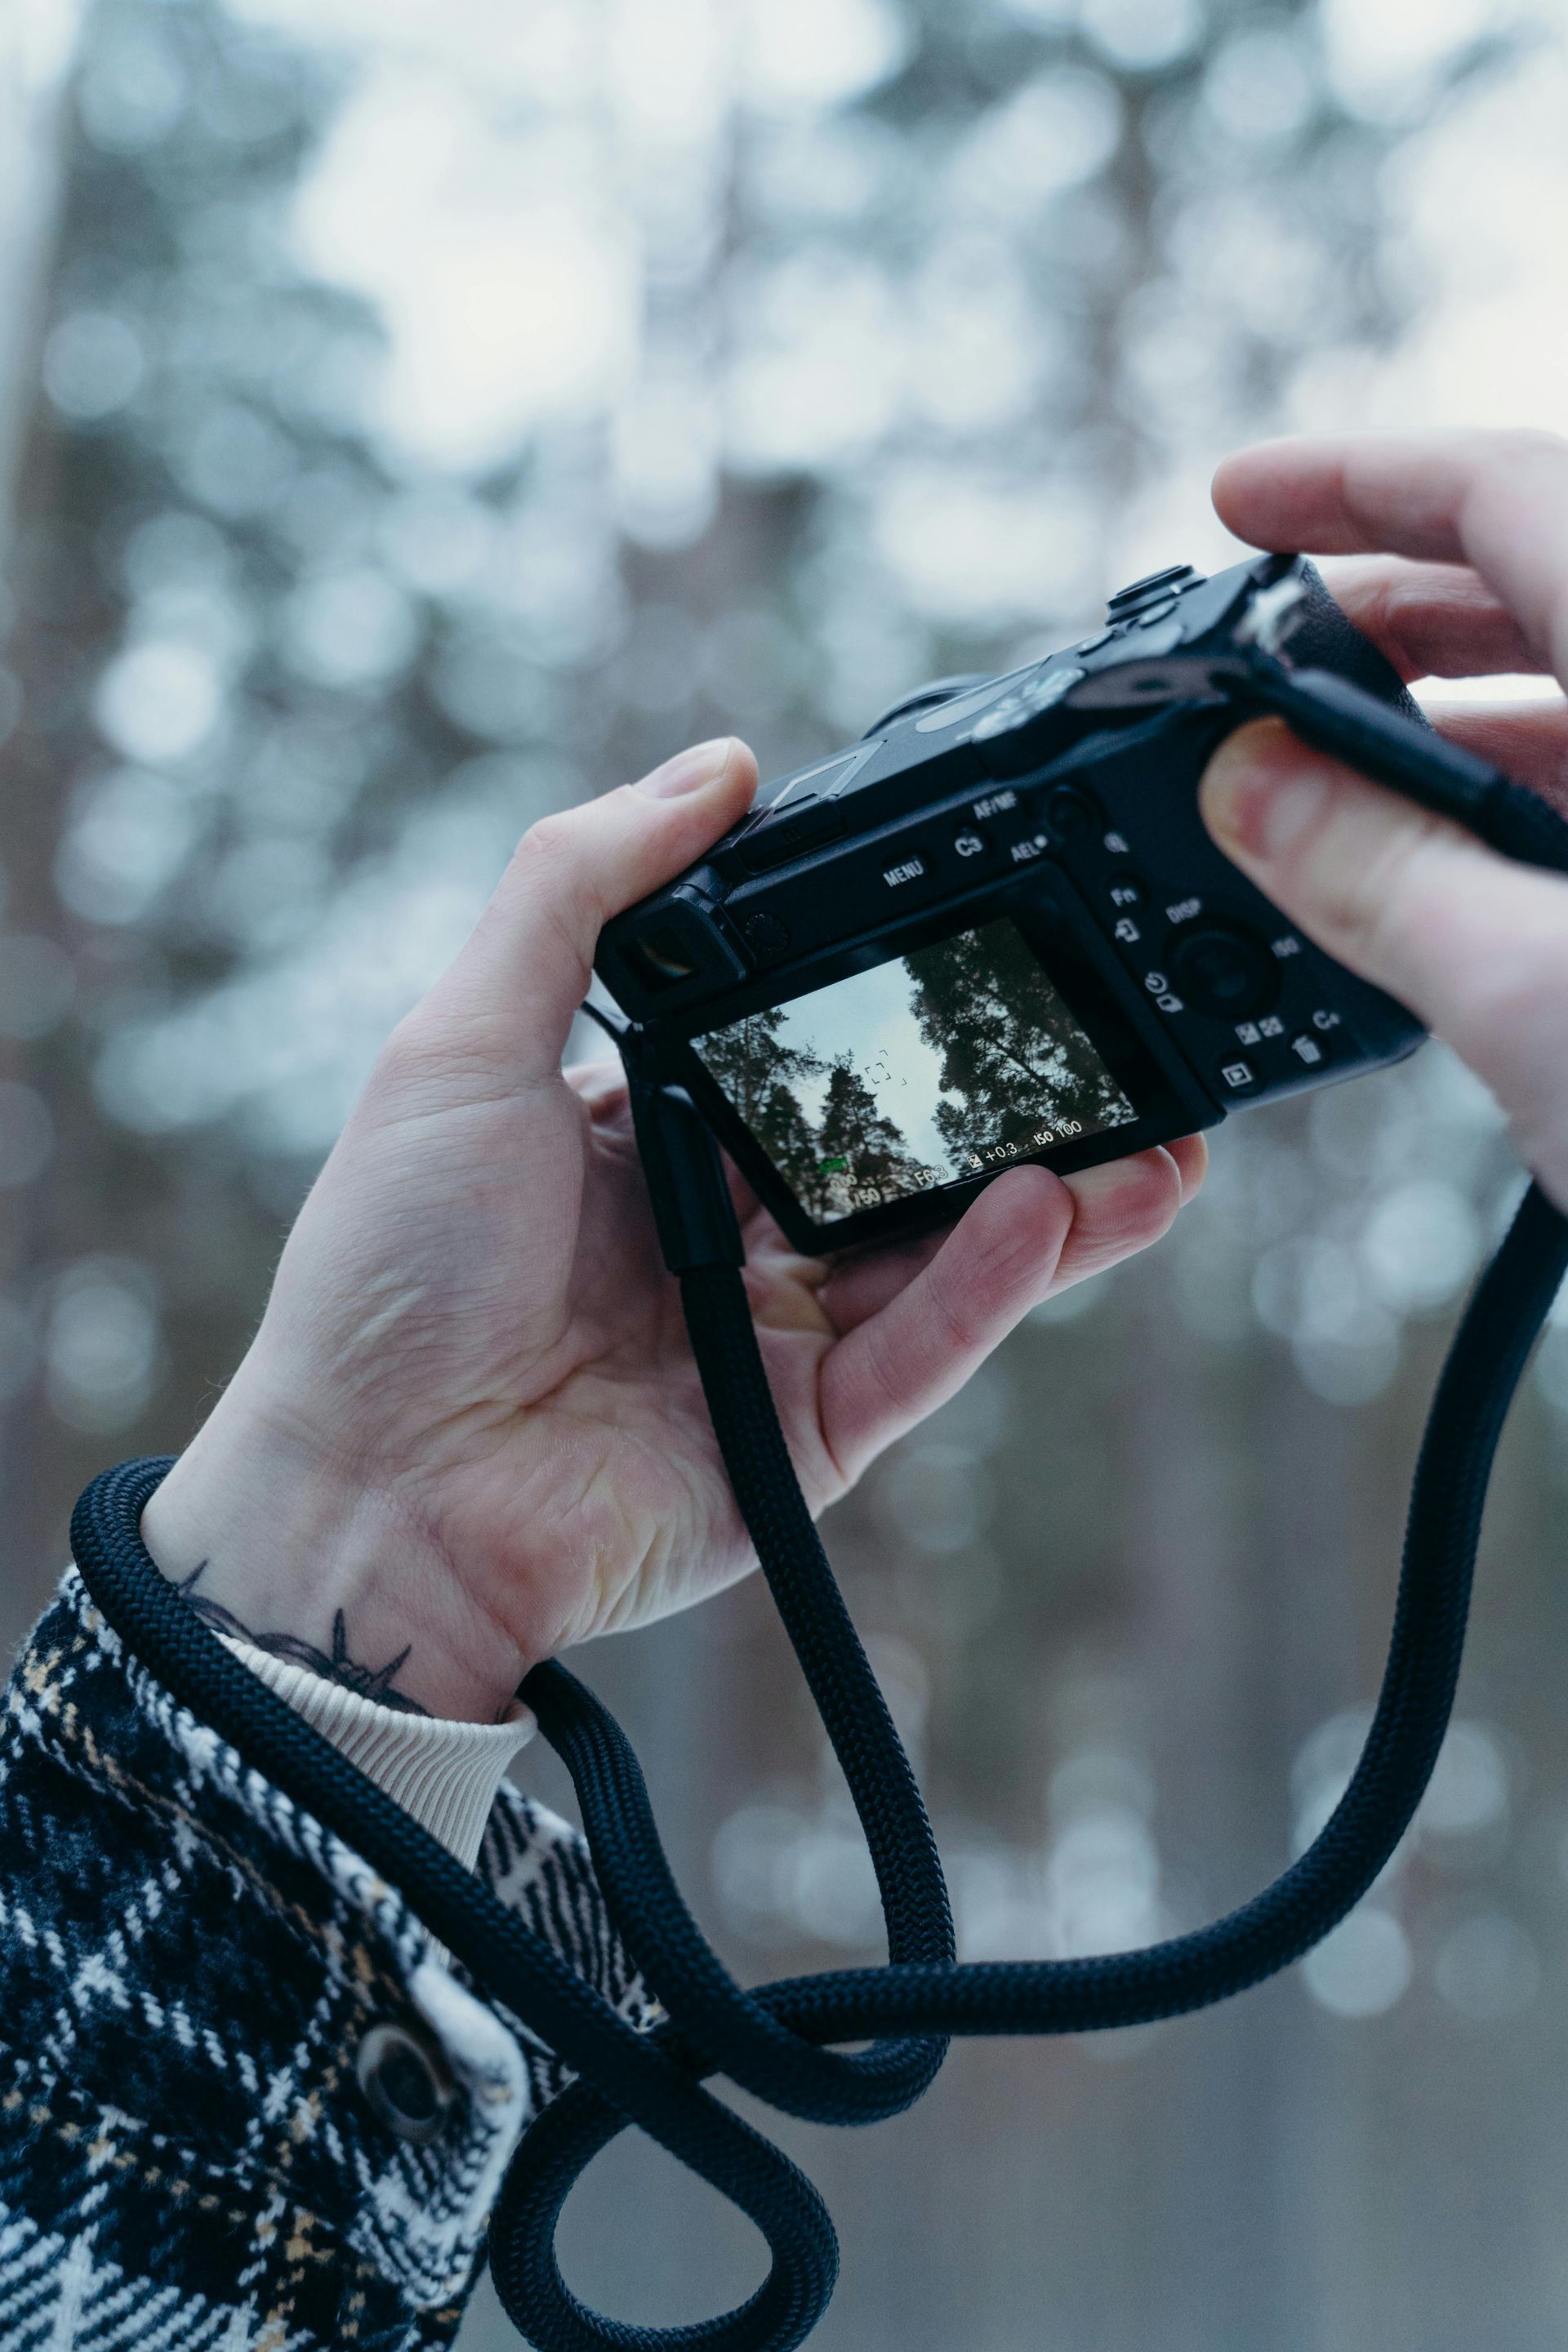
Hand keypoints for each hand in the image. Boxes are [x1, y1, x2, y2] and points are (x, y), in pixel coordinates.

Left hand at [142, 737, 1204, 1719]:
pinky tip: (1051, 1210)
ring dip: (1056, 1196)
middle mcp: (726, 1227)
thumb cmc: (389, 1273)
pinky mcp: (807, 1437)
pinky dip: (988, 1287)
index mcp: (651, 1128)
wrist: (371, 1498)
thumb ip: (579, 893)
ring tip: (1158, 1138)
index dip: (897, 995)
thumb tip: (716, 768)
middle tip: (1123, 1037)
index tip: (997, 926)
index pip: (806, 1045)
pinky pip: (920, 1351)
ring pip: (942, 1255)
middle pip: (901, 1152)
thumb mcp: (462, 1045)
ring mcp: (776, 1335)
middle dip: (1016, 1103)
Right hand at [1199, 428, 1567, 1208]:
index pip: (1520, 492)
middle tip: (1262, 661)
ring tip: (1313, 779)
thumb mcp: (1535, 1000)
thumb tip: (1257, 791)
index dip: (1362, 477)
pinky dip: (1504, 811)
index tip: (1242, 499)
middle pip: (1550, 578)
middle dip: (1390, 609)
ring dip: (1440, 720)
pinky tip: (1422, 869)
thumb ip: (1377, 873)